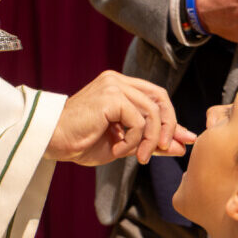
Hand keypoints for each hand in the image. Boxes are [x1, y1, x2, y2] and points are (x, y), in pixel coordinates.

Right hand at [45, 71, 195, 166]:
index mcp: (119, 86)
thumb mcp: (124, 143)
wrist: (53, 141)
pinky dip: (133, 141)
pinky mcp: (111, 96)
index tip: (183, 142)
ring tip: (136, 156)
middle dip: (169, 126)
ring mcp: (114, 85)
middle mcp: (117, 80)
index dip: (172, 119)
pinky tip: (117, 149)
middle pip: (160, 98)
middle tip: (164, 150)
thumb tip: (183, 146)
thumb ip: (151, 141)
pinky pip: (139, 121)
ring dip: (149, 140)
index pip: (156, 96)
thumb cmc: (81, 141)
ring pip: (152, 112)